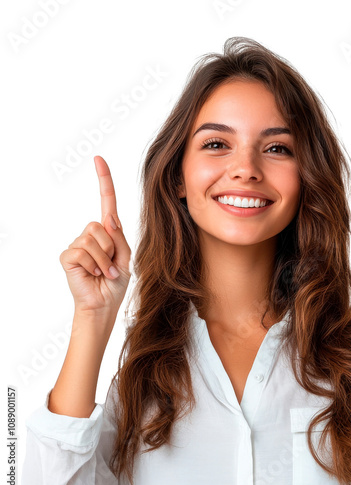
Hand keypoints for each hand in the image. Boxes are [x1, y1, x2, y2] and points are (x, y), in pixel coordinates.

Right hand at [59, 156, 131, 315]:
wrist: (104, 303)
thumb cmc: (115, 281)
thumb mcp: (125, 256)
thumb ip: (118, 237)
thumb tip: (108, 219)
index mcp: (108, 232)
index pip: (106, 201)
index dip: (104, 181)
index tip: (99, 159)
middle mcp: (91, 234)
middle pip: (101, 224)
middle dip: (111, 247)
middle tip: (112, 265)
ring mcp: (78, 244)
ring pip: (93, 239)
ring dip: (104, 258)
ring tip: (104, 271)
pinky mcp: (68, 255)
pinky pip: (83, 251)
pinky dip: (94, 265)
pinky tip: (94, 274)